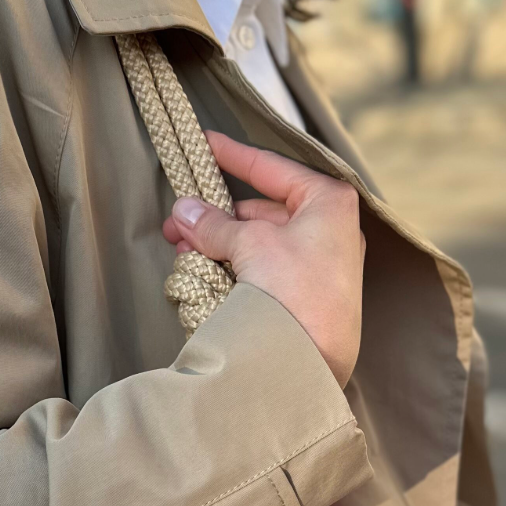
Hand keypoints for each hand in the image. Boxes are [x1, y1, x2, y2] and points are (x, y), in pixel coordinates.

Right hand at [162, 132, 365, 387]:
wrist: (313, 362)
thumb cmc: (297, 292)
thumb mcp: (252, 244)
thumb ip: (215, 224)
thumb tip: (186, 210)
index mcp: (328, 202)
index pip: (272, 168)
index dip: (233, 155)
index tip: (205, 143)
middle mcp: (328, 230)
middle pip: (260, 210)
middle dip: (215, 216)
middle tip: (177, 224)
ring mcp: (318, 266)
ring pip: (257, 243)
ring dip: (218, 245)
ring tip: (184, 253)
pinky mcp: (305, 298)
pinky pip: (262, 271)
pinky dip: (233, 268)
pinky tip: (206, 274)